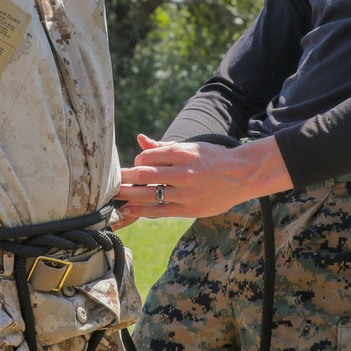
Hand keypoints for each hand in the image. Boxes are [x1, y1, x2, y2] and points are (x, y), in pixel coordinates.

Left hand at [114, 134, 292, 220]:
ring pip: (149, 194)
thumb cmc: (214, 158)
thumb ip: (164, 146)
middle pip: (144, 175)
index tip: (134, 165)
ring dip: (128, 196)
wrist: (242, 175)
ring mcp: (186, 193)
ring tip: (113, 196)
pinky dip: (142, 211)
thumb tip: (140, 139)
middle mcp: (183, 172)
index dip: (137, 161)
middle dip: (124, 179)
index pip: (148, 157)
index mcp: (183, 153)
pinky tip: (129, 210)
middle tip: (107, 183)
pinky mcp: (189, 209)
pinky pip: (160, 210)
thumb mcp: (191, 147)